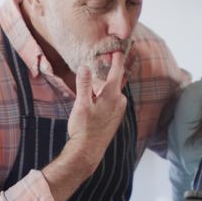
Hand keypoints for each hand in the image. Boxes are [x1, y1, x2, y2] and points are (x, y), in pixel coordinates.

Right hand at [64, 51, 127, 171]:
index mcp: (112, 95)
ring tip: (89, 98)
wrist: (88, 151)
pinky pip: (110, 102)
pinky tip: (93, 107)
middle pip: (112, 82)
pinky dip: (102, 99)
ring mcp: (119, 110)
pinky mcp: (115, 118)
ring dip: (100, 90)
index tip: (118, 49)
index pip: (117, 71)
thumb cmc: (84, 128)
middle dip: (102, 78)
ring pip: (110, 92)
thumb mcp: (81, 104)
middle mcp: (120, 101)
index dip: (116, 59)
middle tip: (91, 82)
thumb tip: (85, 67)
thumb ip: (84, 84)